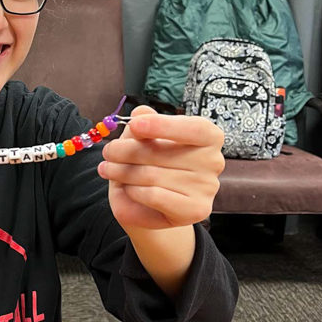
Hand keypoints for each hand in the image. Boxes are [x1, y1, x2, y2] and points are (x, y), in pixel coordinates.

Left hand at [97, 106, 224, 231]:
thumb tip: (141, 112)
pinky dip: (134, 191)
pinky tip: (127, 188)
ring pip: (153, 174)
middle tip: (107, 151)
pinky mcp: (195, 210)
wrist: (147, 207)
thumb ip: (144, 124)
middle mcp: (213, 161)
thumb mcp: (142, 141)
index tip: (134, 125)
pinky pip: (155, 195)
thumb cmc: (148, 167)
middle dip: (126, 150)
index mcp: (207, 138)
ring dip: (122, 171)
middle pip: (164, 151)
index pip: (194, 128)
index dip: (163, 125)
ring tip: (108, 169)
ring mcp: (207, 187)